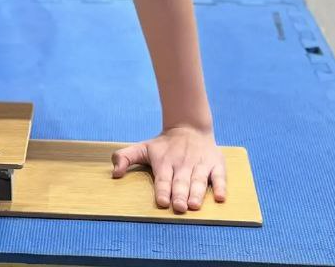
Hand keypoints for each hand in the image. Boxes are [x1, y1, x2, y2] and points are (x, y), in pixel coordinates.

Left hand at [112, 126, 226, 213]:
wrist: (189, 127)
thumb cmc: (163, 145)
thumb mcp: (142, 148)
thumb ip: (125, 158)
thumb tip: (114, 173)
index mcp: (165, 162)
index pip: (163, 179)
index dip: (162, 190)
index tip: (162, 201)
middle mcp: (183, 164)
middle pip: (181, 182)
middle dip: (180, 195)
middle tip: (180, 208)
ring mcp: (200, 164)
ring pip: (199, 181)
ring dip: (197, 193)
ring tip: (195, 205)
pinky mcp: (216, 164)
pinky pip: (220, 177)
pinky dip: (221, 186)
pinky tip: (221, 198)